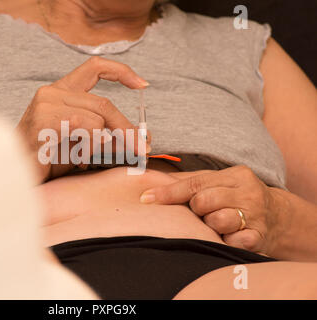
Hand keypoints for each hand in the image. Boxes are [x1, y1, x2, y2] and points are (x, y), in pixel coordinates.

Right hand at [17, 56, 150, 181]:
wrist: (14, 176)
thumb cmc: (46, 161)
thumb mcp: (81, 143)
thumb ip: (106, 134)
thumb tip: (141, 137)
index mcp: (60, 91)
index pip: (95, 67)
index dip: (121, 71)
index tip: (143, 84)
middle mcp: (52, 92)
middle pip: (104, 103)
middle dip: (127, 127)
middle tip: (141, 148)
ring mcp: (46, 103)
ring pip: (98, 116)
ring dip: (105, 142)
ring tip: (89, 158)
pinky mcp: (44, 119)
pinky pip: (85, 126)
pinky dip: (91, 144)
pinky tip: (80, 158)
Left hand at [139, 165, 283, 254]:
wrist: (278, 218)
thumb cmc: (235, 197)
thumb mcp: (216, 182)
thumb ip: (185, 181)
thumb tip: (147, 178)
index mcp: (235, 175)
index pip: (195, 182)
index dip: (168, 192)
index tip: (146, 198)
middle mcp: (248, 192)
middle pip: (204, 201)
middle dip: (196, 209)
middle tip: (202, 212)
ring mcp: (256, 215)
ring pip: (218, 221)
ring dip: (211, 226)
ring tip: (217, 223)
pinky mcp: (259, 237)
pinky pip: (233, 241)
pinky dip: (226, 241)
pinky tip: (229, 236)